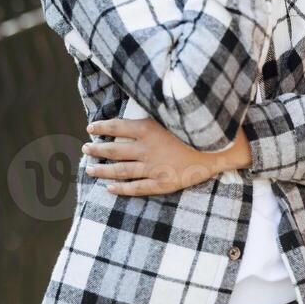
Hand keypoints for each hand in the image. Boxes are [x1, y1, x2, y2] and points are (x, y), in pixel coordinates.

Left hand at [82, 116, 226, 195]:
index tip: (90, 128)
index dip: (102, 127)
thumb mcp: (171, 116)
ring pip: (121, 170)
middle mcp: (146, 149)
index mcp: (148, 129)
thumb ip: (152, 117)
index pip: (117, 127)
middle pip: (114, 150)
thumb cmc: (195, 128)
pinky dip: (121, 189)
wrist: (218, 148)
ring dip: (103, 170)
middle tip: (85, 149)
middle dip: (97, 149)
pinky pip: (137, 188)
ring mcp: (153, 168)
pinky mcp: (162, 183)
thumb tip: (134, 114)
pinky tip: (110, 188)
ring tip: (90, 169)